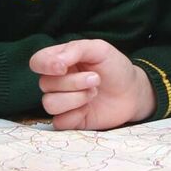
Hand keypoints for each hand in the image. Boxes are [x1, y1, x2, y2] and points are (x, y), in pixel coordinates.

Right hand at [28, 39, 153, 129]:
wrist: (133, 92)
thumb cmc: (115, 68)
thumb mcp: (99, 49)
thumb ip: (76, 49)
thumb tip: (55, 63)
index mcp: (60, 61)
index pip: (37, 62)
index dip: (45, 65)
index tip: (63, 67)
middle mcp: (57, 82)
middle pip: (45, 84)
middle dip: (73, 82)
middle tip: (96, 79)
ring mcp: (62, 102)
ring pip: (49, 103)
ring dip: (75, 98)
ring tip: (94, 93)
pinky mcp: (70, 120)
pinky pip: (59, 122)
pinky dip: (75, 115)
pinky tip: (88, 109)